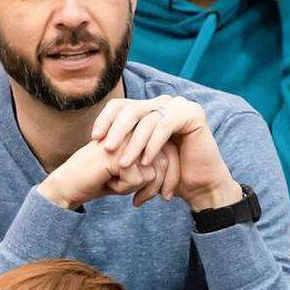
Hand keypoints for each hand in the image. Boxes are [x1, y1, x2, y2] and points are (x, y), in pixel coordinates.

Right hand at [38, 138, 175, 208]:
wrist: (69, 185)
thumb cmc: (101, 179)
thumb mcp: (133, 173)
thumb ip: (154, 167)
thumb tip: (180, 172)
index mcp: (138, 131)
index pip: (171, 151)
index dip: (171, 176)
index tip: (164, 195)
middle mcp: (133, 130)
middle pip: (166, 161)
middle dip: (160, 186)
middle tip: (141, 201)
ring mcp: (125, 139)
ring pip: (153, 172)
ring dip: (138, 188)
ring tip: (116, 184)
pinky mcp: (117, 152)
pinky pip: (137, 179)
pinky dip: (124, 189)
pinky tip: (107, 182)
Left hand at [92, 96, 240, 209]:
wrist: (198, 186)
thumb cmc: (165, 174)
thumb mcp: (137, 155)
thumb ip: (120, 142)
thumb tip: (91, 138)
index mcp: (149, 108)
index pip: (120, 105)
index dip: (105, 119)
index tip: (94, 139)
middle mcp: (164, 103)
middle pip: (131, 109)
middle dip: (116, 130)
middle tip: (106, 149)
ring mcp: (179, 106)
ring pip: (147, 119)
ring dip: (133, 143)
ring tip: (124, 163)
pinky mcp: (192, 114)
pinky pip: (165, 125)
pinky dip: (152, 144)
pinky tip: (144, 161)